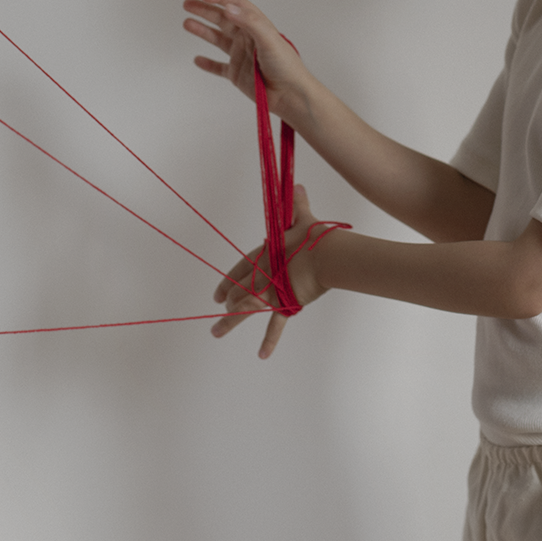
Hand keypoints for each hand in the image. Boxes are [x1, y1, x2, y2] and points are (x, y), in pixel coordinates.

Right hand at [183, 0, 309, 119]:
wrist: (290, 95)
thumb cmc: (286, 66)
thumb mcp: (270, 39)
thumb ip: (250, 22)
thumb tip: (229, 8)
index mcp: (256, 26)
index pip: (236, 5)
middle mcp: (247, 38)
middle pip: (222, 19)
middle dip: (205, 10)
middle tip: (188, 4)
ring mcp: (241, 55)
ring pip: (217, 39)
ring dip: (203, 30)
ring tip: (187, 23)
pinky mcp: (237, 73)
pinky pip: (219, 67)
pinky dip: (208, 64)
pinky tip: (197, 59)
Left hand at [210, 185, 328, 356]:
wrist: (326, 255)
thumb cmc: (314, 236)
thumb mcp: (302, 219)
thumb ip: (298, 205)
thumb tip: (297, 185)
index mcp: (264, 255)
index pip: (240, 268)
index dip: (227, 279)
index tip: (217, 292)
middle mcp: (262, 275)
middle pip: (239, 290)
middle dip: (228, 300)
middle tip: (219, 310)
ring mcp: (271, 292)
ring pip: (245, 308)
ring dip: (228, 322)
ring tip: (215, 332)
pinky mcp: (286, 304)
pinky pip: (275, 325)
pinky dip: (269, 341)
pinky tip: (261, 355)